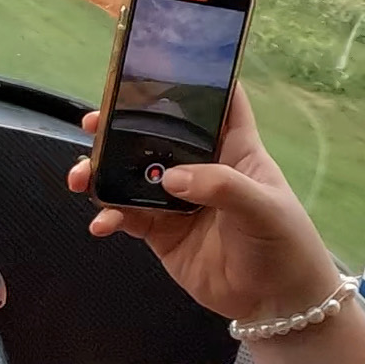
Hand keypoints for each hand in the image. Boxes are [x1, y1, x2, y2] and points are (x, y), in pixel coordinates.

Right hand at [66, 84, 339, 321]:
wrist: (276, 302)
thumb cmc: (283, 243)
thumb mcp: (262, 207)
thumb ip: (219, 186)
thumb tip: (171, 178)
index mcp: (233, 149)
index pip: (216, 102)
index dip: (192, 79)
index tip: (157, 61)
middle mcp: (200, 167)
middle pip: (156, 134)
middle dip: (122, 126)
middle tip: (92, 122)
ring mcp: (177, 200)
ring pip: (131, 175)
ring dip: (103, 172)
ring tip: (81, 177)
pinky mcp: (162, 232)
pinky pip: (127, 216)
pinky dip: (109, 216)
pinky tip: (101, 223)